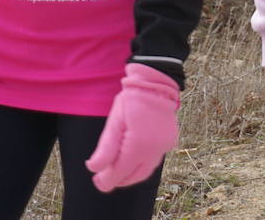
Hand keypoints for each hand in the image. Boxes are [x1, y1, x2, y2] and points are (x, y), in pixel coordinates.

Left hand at [86, 63, 179, 191]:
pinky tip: (133, 158)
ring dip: (131, 174)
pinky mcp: (170, 142)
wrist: (156, 83)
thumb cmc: (132, 100)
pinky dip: (142, 164)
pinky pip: (154, 160)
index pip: (120, 172)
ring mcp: (164, 147)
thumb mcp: (114, 122)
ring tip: (117, 170)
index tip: (97, 181)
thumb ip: (105, 149)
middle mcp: (154, 150)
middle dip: (118, 179)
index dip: (107, 181)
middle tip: (104, 179)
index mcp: (138, 146)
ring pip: (146, 170)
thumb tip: (94, 169)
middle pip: (134, 176)